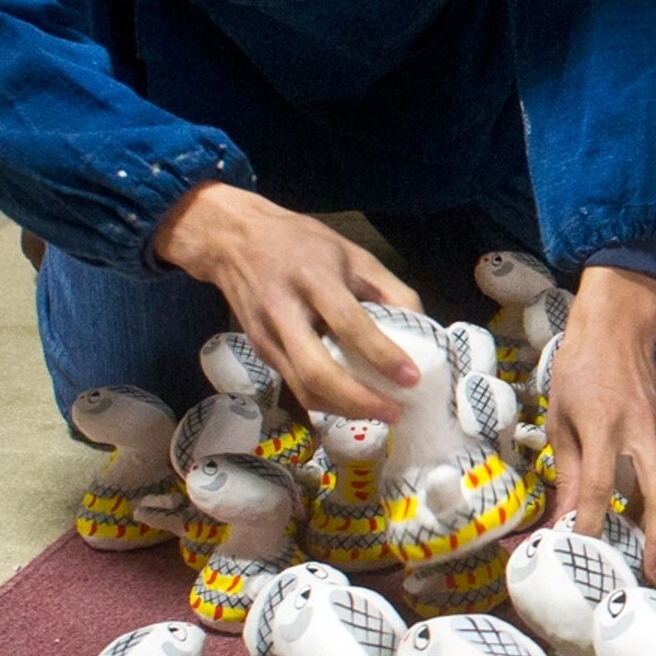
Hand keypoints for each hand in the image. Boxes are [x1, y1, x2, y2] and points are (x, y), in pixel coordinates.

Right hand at [153, 182, 420, 420]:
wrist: (233, 241)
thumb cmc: (303, 244)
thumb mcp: (353, 253)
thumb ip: (390, 289)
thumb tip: (422, 330)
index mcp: (313, 278)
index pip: (348, 322)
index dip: (381, 354)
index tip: (411, 377)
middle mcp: (284, 310)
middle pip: (316, 370)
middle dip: (358, 400)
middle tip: (394, 412)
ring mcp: (267, 335)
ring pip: (303, 388)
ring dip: (343, 410)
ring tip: (380, 415)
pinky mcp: (260, 351)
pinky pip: (295, 385)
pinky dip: (325, 401)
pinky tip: (352, 404)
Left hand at [546, 265, 655, 582]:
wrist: (618, 327)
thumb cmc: (579, 368)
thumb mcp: (561, 417)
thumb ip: (569, 470)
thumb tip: (565, 517)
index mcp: (603, 426)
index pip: (601, 487)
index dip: (590, 524)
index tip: (578, 550)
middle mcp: (638, 432)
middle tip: (651, 574)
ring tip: (652, 560)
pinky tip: (645, 522)